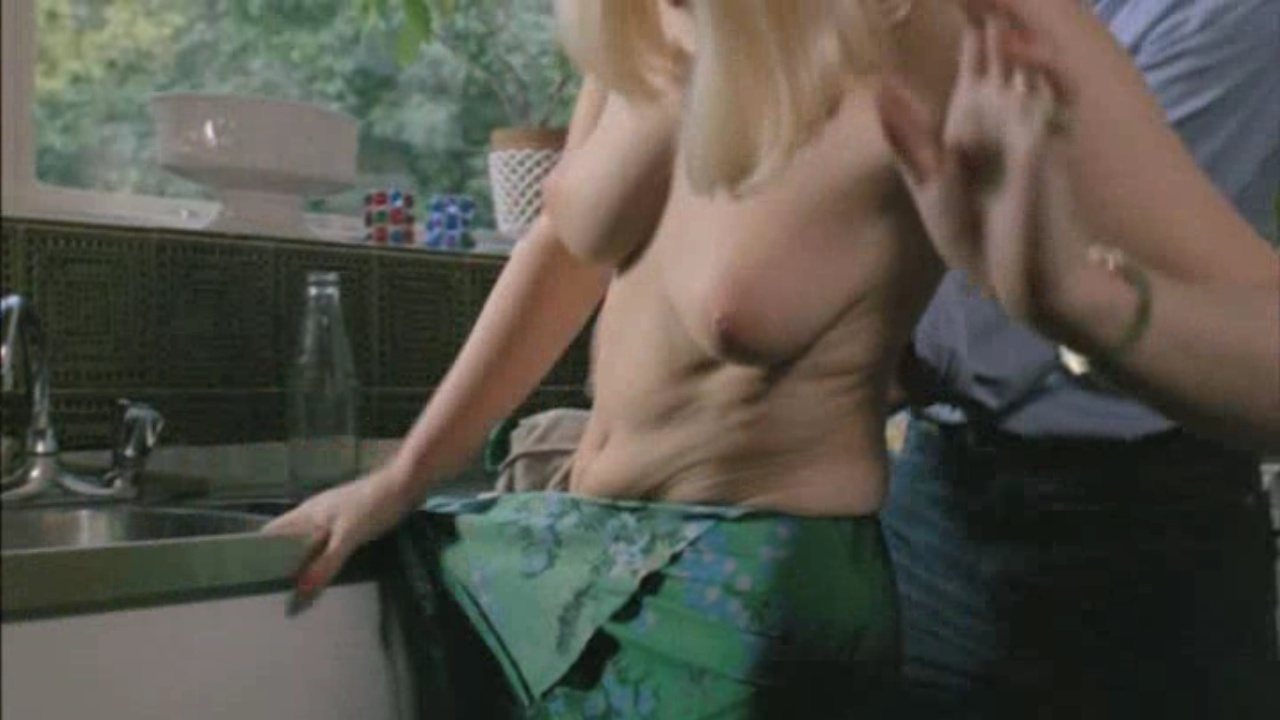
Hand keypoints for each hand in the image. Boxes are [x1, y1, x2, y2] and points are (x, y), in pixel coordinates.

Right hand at [264, 465, 415, 601]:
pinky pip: (327, 546)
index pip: (269, 535)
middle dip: (281, 567)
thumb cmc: (374, 505)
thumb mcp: (347, 537)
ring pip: (308, 545)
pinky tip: (328, 578)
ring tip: (299, 596)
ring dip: (304, 566)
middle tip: (275, 598)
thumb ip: (324, 565)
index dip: (257, 556)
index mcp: (305, 514)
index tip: (251, 583)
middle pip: (287, 543)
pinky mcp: (348, 524)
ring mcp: (331, 519)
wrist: (406, 483)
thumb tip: (298, 597)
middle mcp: (313, 516)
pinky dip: (323, 562)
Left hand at [878, 17, 1083, 323]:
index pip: (973, 45)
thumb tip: (881, 85)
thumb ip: (909, 139)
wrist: (1024, 283)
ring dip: (1012, 21)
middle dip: (987, 4)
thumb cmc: (980, 239)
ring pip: (1030, 52)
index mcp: (972, 112)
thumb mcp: (930, 188)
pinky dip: (1041, 67)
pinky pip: (1057, 93)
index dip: (966, 10)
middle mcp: (1005, 106)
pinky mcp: (1053, 143)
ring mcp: (1031, 119)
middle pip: (1001, 35)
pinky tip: (1015, 49)